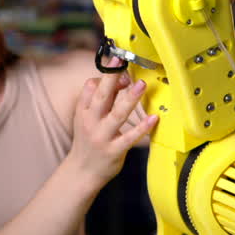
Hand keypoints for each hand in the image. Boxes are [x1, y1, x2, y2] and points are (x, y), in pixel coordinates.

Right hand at [66, 70, 157, 188]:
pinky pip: (129, 137)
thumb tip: (123, 78)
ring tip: (141, 84)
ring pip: (116, 114)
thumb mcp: (88, 118)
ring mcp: (101, 137)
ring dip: (129, 99)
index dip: (105, 74)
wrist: (81, 172)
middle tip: (123, 61)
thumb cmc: (88, 141)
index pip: (90, 87)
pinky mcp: (113, 151)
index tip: (118, 64)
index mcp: (83, 111)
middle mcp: (90, 122)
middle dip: (112, 77)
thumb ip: (104, 99)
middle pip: (101, 96)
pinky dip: (141, 127)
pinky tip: (153, 118)